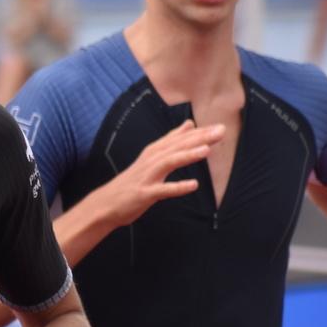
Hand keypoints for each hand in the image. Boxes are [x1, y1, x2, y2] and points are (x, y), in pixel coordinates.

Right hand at [101, 120, 223, 226]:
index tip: (219, 127)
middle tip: (220, 131)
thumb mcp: (152, 157)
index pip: (179, 138)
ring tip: (207, 150)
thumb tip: (190, 124)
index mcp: (154, 152)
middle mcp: (151, 160)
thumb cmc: (133, 181)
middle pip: (177, 146)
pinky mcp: (145, 193)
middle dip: (199, 138)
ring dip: (187, 155)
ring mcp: (147, 177)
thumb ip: (171, 141)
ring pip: (169, 162)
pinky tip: (193, 185)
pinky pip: (163, 190)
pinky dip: (178, 187)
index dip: (199, 132)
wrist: (107, 203)